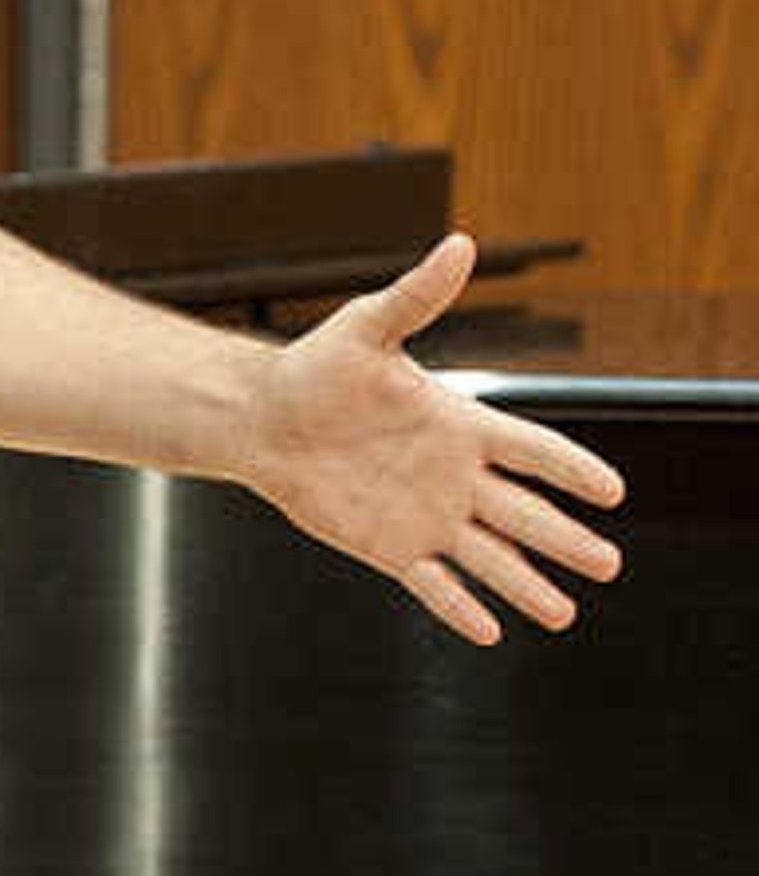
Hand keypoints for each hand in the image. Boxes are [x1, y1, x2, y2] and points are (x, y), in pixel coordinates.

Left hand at [244, 234, 625, 643]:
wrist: (262, 420)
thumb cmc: (317, 368)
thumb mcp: (368, 328)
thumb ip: (418, 298)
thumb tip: (460, 243)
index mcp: (462, 424)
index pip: (533, 450)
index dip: (572, 470)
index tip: (613, 491)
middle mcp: (454, 476)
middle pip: (525, 513)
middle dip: (566, 539)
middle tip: (609, 564)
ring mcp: (425, 515)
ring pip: (489, 557)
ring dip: (526, 585)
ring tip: (566, 614)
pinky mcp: (388, 547)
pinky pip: (432, 584)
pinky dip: (459, 607)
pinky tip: (492, 632)